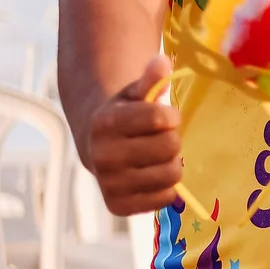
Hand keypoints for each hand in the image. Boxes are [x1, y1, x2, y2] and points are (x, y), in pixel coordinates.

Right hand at [81, 55, 183, 215]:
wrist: (98, 148)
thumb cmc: (125, 117)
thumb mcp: (135, 94)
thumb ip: (150, 79)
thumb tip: (162, 62)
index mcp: (105, 122)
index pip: (162, 118)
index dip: (171, 116)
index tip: (164, 117)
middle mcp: (102, 155)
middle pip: (171, 146)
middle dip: (172, 140)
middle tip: (160, 140)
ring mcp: (109, 183)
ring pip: (172, 174)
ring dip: (172, 165)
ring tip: (158, 159)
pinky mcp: (118, 206)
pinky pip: (165, 199)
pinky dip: (166, 188)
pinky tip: (152, 177)